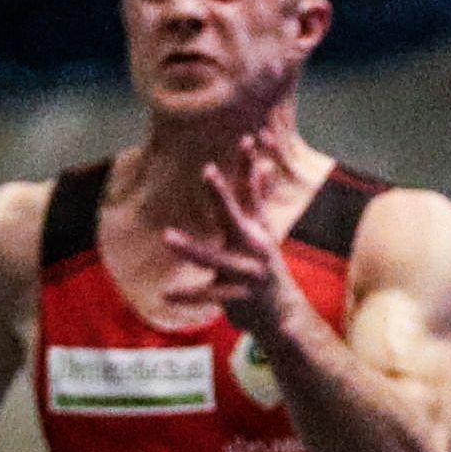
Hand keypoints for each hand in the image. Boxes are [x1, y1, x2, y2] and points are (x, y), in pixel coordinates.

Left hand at [159, 133, 298, 338]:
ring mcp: (248, 272)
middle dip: (221, 195)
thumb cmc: (264, 264)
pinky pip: (209, 295)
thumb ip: (258, 197)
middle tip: (208, 172)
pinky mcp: (239, 297)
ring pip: (216, 258)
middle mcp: (256, 246)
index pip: (252, 192)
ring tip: (168, 236)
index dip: (248, 166)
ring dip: (192, 248)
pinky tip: (167, 293)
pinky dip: (188, 295)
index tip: (245, 139)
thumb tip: (264, 165)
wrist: (283, 312)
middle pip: (235, 217)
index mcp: (257, 228)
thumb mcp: (262, 230)